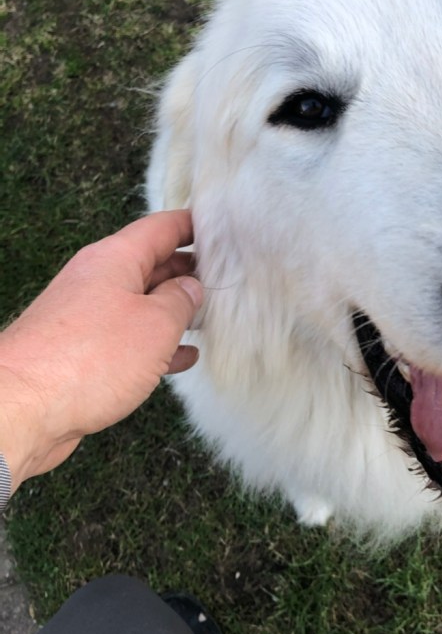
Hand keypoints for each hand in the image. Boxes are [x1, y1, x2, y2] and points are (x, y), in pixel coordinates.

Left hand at [0, 210, 202, 492]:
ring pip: (140, 303)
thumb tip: (190, 288)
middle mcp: (98, 280)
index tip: (223, 228)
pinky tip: (182, 358)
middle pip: (151, 263)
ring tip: (211, 318)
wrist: (23, 408)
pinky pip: (126, 337)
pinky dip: (156, 343)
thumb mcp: (155, 324)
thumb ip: (181, 301)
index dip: (194, 225)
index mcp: (115, 259)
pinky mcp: (81, 351)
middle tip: (226, 278)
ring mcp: (87, 316)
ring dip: (174, 310)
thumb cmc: (90, 358)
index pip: (161, 227)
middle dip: (188, 270)